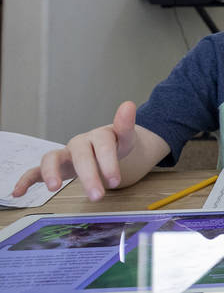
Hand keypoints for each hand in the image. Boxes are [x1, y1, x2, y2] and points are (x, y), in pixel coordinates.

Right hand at [12, 101, 140, 200]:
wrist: (109, 146)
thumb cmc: (117, 144)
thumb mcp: (126, 138)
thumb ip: (126, 126)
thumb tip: (128, 104)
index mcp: (98, 136)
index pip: (102, 147)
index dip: (107, 163)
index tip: (114, 180)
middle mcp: (79, 143)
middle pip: (80, 156)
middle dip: (88, 176)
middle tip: (97, 196)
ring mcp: (65, 154)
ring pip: (52, 158)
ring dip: (51, 172)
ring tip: (53, 188)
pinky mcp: (55, 166)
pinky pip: (35, 170)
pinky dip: (25, 180)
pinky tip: (17, 192)